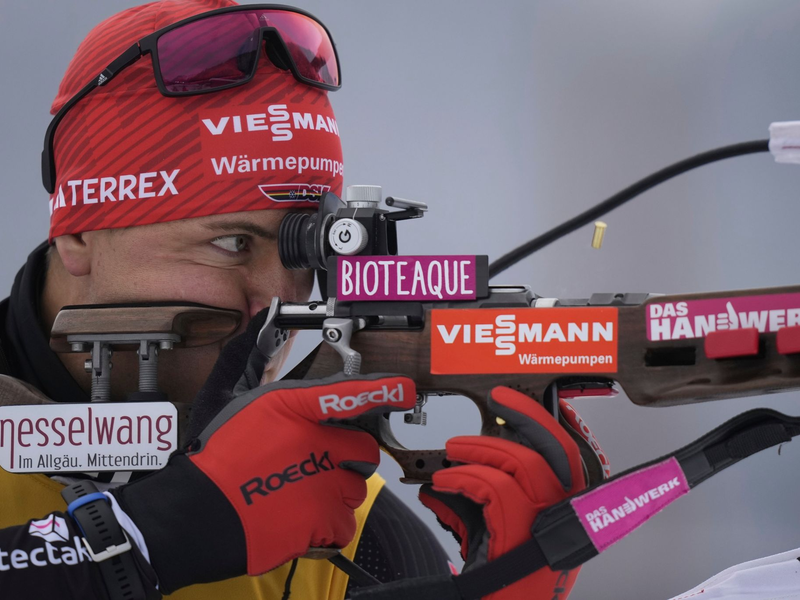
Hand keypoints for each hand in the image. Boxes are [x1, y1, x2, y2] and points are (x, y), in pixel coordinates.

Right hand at [109, 310, 415, 593]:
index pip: (350, 392)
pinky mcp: (323, 519)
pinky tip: (301, 513)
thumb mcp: (232, 398)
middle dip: (349, 454)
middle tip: (319, 461)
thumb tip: (265, 317)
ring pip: (357, 484)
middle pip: (364, 446)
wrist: (199, 514)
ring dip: (338, 488)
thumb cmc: (218, 458)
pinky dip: (329, 521)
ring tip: (302, 489)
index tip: (404, 390)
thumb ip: (253, 358)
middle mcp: (316, 441)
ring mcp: (323, 482)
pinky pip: (345, 520)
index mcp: (294, 408)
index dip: (384, 390)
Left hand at [419, 387, 587, 599]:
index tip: (525, 401)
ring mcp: (547, 530)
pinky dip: (463, 478)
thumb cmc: (496, 593)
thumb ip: (475, 510)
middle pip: (557, 451)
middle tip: (499, 398)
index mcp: (563, 520)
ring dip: (480, 449)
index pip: (569, 459)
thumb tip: (446, 486)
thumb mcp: (491, 544)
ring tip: (453, 452)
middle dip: (527, 415)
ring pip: (523, 463)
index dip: (549, 424)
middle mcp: (564, 523)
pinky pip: (494, 488)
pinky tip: (443, 483)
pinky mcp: (521, 537)